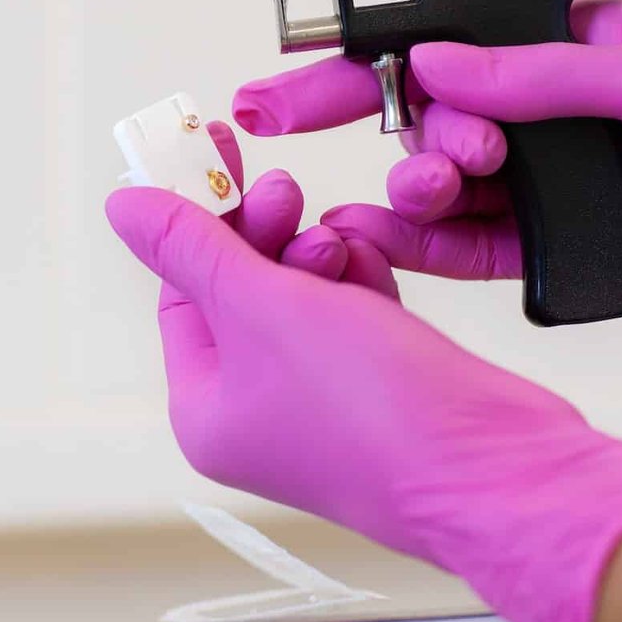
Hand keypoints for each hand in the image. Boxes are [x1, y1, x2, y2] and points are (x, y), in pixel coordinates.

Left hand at [104, 126, 621, 621]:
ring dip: (318, 253)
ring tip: (339, 244)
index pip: (181, 291)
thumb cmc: (374, 413)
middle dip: (264, 233)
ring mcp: (323, 400)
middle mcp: (258, 411)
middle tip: (280, 187)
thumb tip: (126, 207)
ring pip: (302, 294)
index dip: (194, 217)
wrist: (495, 468)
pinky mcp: (383, 384)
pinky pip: (354, 311)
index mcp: (207, 409)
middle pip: (241, 289)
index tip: (209, 153)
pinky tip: (373, 265)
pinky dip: (361, 279)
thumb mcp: (260, 306)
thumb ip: (192, 247)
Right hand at [233, 0, 621, 423]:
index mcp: (571, 43)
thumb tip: (439, 64)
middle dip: (352, 110)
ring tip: (428, 180)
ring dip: (410, 176)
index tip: (295, 73)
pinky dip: (425, 240)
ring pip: (444, 176)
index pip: (449, 39)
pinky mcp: (561, 240)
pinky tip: (387, 233)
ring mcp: (552, 176)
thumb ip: (543, 75)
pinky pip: (474, 243)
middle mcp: (550, 106)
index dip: (366, 54)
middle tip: (283, 119)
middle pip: (425, 106)